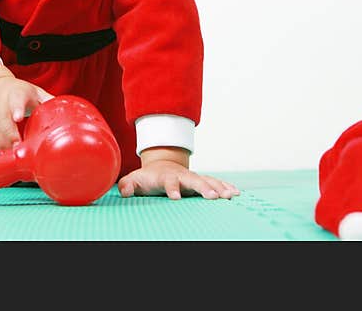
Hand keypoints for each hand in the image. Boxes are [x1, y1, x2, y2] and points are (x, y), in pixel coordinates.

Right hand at [0, 76, 52, 151]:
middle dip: (10, 136)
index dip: (16, 109)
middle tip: (19, 149)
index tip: (18, 118)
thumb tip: (67, 113)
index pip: (15, 100)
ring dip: (1, 146)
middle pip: (2, 121)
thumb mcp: (34, 92)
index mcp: (15, 94)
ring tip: (12, 158)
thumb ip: (48, 101)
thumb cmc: (18, 92)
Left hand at [118, 155, 240, 199]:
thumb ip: (128, 185)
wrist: (161, 165)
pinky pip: (216, 183)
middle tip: (213, 197)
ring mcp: (193, 177)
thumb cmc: (147, 177)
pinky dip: (226, 186)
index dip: (172, 188)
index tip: (176, 197)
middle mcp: (182, 175)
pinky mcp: (202, 180)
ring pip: (208, 180)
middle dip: (204, 188)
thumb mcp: (134, 180)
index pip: (169, 182)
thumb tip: (125, 191)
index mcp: (165, 176)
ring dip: (219, 187)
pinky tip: (236, 193)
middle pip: (194, 180)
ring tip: (230, 196)